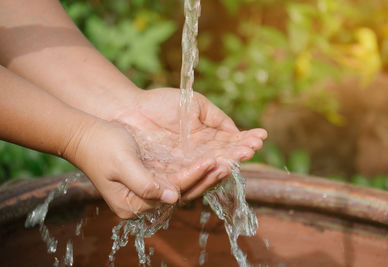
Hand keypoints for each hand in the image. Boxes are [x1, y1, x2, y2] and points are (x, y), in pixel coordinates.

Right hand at [63, 119, 216, 218]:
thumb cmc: (100, 147)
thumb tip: (172, 197)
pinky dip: (196, 170)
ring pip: (184, 186)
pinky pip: (180, 177)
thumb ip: (145, 183)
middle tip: (229, 164)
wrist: (85, 136)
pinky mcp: (153, 179)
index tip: (212, 161)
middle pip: (182, 194)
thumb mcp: (121, 164)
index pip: (171, 192)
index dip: (193, 177)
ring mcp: (148, 192)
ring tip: (227, 162)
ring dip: (205, 175)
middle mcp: (143, 203)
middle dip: (206, 178)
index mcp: (132, 204)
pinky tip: (211, 160)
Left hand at [114, 88, 266, 200]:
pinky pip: (193, 174)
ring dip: (230, 161)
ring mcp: (186, 165)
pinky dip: (208, 170)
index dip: (245, 140)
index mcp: (206, 138)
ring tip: (245, 153)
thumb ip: (217, 117)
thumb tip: (237, 130)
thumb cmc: (160, 104)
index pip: (229, 142)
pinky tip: (223, 162)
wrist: (132, 110)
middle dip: (241, 151)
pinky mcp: (172, 173)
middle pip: (224, 156)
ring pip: (212, 167)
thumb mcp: (195, 105)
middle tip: (255, 146)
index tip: (261, 136)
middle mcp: (199, 155)